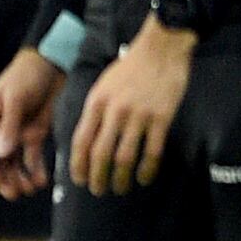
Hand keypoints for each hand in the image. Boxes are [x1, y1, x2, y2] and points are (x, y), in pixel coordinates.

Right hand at [0, 47, 66, 199]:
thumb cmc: (28, 74)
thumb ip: (9, 126)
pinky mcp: (34, 131)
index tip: (0, 185)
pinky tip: (40, 179)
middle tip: (16, 194)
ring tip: (30, 189)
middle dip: (6, 178)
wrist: (53, 62)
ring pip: (14, 161)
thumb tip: (0, 153)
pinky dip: (35, 168)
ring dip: (20, 176)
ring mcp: (17, 130)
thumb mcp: (16, 98)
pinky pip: (31, 155)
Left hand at [69, 17, 195, 195]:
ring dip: (121, 178)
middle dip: (96, 177)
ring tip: (119, 189)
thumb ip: (95, 111)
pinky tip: (143, 178)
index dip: (78, 164)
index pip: (81, 140)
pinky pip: (152, 151)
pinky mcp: (162, 118)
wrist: (161, 48)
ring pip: (125, 157)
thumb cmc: (130, 68)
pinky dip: (147, 169)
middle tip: (98, 191)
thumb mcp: (103, 85)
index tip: (78, 180)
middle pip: (100, 153)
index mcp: (97, 102)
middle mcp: (115, 111)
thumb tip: (87, 140)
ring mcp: (139, 115)